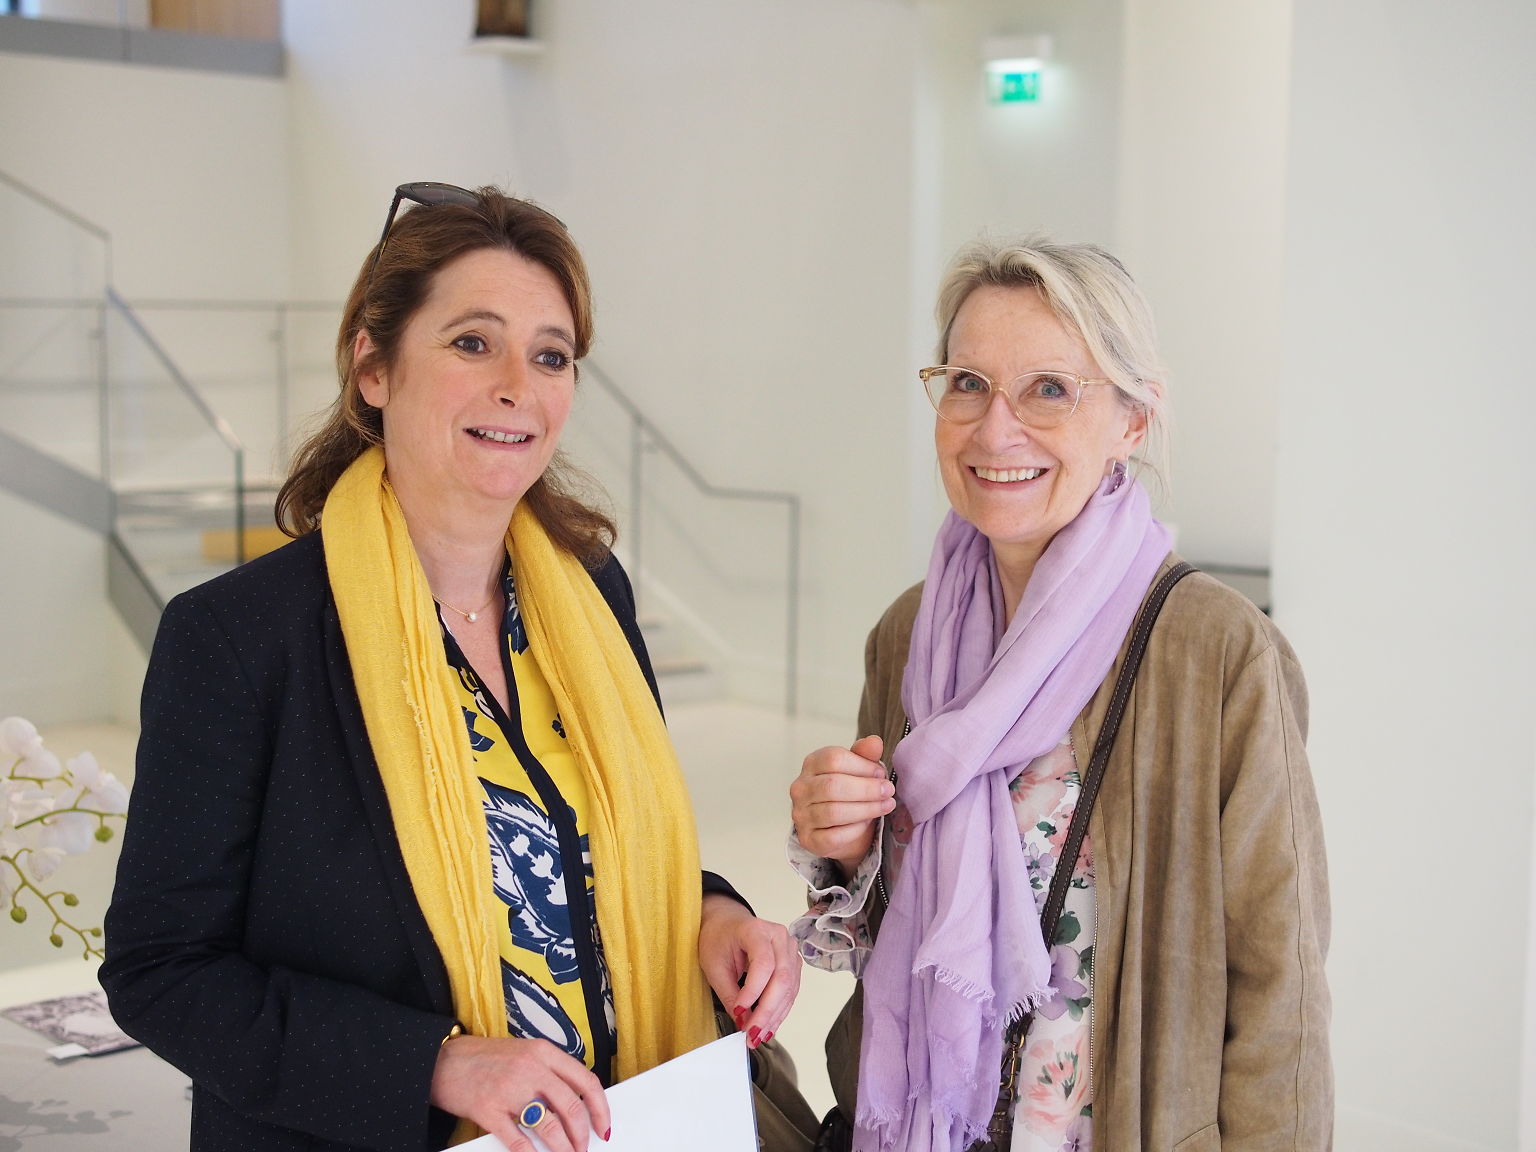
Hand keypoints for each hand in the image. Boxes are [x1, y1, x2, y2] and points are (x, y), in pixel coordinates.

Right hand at [429, 1034, 610, 1151]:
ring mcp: (509, 1089)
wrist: (442, 1060)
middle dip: (582, 1135)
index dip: (599, 1108)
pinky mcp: (488, 1110)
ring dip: (563, 1148)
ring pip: (550, 1126)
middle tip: (583, 1148)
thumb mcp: (524, 1053)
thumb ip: (550, 1072)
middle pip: (571, 1108)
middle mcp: (530, 1068)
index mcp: (543, 1052)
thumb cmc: (484, 1059)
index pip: (586, 1081)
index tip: (603, 1126)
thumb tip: (576, 1102)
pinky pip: (517, 1140)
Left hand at [697, 893, 799, 1048]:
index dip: (753, 992)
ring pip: (789, 989)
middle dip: (767, 1011)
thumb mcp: (714, 965)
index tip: (739, 1012)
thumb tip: (742, 1021)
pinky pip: (791, 991)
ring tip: (758, 1035)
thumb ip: (729, 993)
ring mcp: (789, 949)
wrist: (727, 924)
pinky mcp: (793, 963)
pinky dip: (779, 1011)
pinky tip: (768, 1025)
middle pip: (782, 978)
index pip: (763, 963)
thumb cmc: (718, 938)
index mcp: (756, 929)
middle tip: (751, 1033)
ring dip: (774, 1016)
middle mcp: (779, 937)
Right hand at [789, 734, 892, 875]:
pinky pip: (833, 836)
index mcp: (812, 763)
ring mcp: (801, 815)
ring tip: (884, 806)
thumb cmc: (850, 791)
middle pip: (833, 785)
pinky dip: (855, 830)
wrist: (840, 827)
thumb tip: (874, 742)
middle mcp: (800, 788)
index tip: (880, 774)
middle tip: (888, 791)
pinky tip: (867, 824)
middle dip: (867, 789)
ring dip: (866, 810)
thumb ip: (865, 754)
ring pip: (834, 812)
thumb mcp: (859, 768)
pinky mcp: (808, 839)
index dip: (862, 766)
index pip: (834, 759)